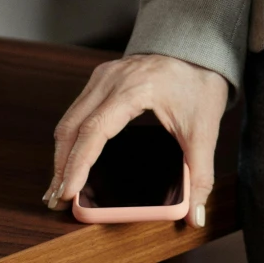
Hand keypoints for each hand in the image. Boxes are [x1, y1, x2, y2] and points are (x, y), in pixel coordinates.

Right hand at [47, 51, 227, 221]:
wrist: (200, 48)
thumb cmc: (201, 83)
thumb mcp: (205, 130)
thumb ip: (200, 174)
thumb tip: (195, 215)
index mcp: (135, 88)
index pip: (94, 130)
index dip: (77, 165)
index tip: (67, 193)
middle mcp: (112, 78)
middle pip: (72, 127)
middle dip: (62, 167)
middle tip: (57, 201)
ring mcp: (104, 76)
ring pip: (69, 120)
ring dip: (62, 154)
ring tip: (60, 187)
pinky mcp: (102, 77)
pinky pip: (76, 111)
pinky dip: (70, 138)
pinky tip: (71, 159)